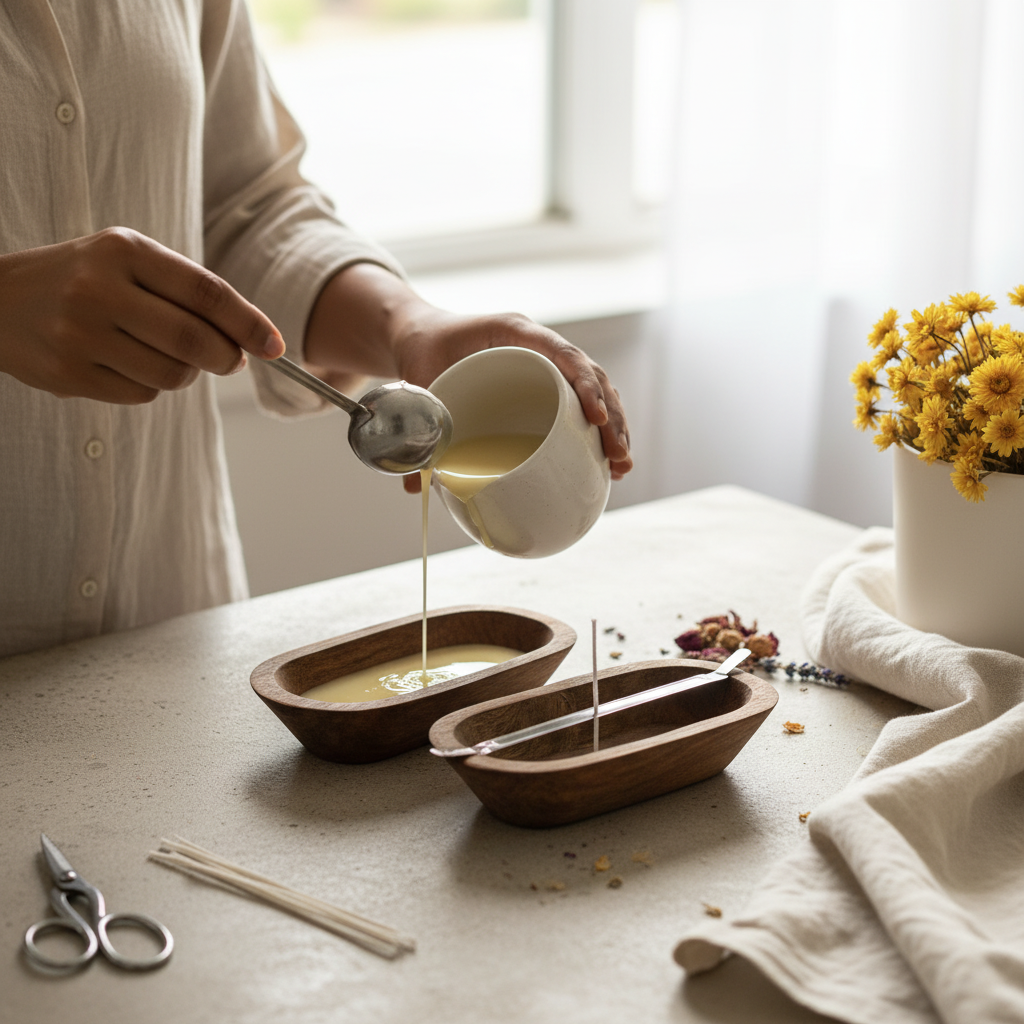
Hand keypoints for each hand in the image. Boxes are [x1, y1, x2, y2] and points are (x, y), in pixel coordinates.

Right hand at [0, 228, 283, 403]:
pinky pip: (142, 394)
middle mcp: (99, 288)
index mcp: (123, 250)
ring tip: (163, 354)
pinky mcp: (70, 373)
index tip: (276, 345)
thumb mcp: (129, 261)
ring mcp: (81, 333)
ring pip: (172, 373)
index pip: (205, 292)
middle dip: (226, 357)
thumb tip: (253, 340)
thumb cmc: (84, 279)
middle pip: (194, 340)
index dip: (249, 323)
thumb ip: (188, 292)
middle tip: (230, 360)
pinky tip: (126, 364)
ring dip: (186, 373)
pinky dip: (150, 386)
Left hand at [389, 307, 632, 492]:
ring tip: (622, 464)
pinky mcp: (546, 383)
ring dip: (613, 426)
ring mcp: (546, 363)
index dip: (586, 384)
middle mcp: (538, 344)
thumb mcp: (418, 379)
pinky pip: (580, 401)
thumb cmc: (422, 349)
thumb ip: (420, 422)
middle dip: (612, 416)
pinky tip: (607, 459)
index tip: (597, 418)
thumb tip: (417, 488)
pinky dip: (596, 428)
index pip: (563, 353)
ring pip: (594, 390)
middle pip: (591, 375)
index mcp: (514, 331)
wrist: (419, 334)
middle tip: (619, 457)